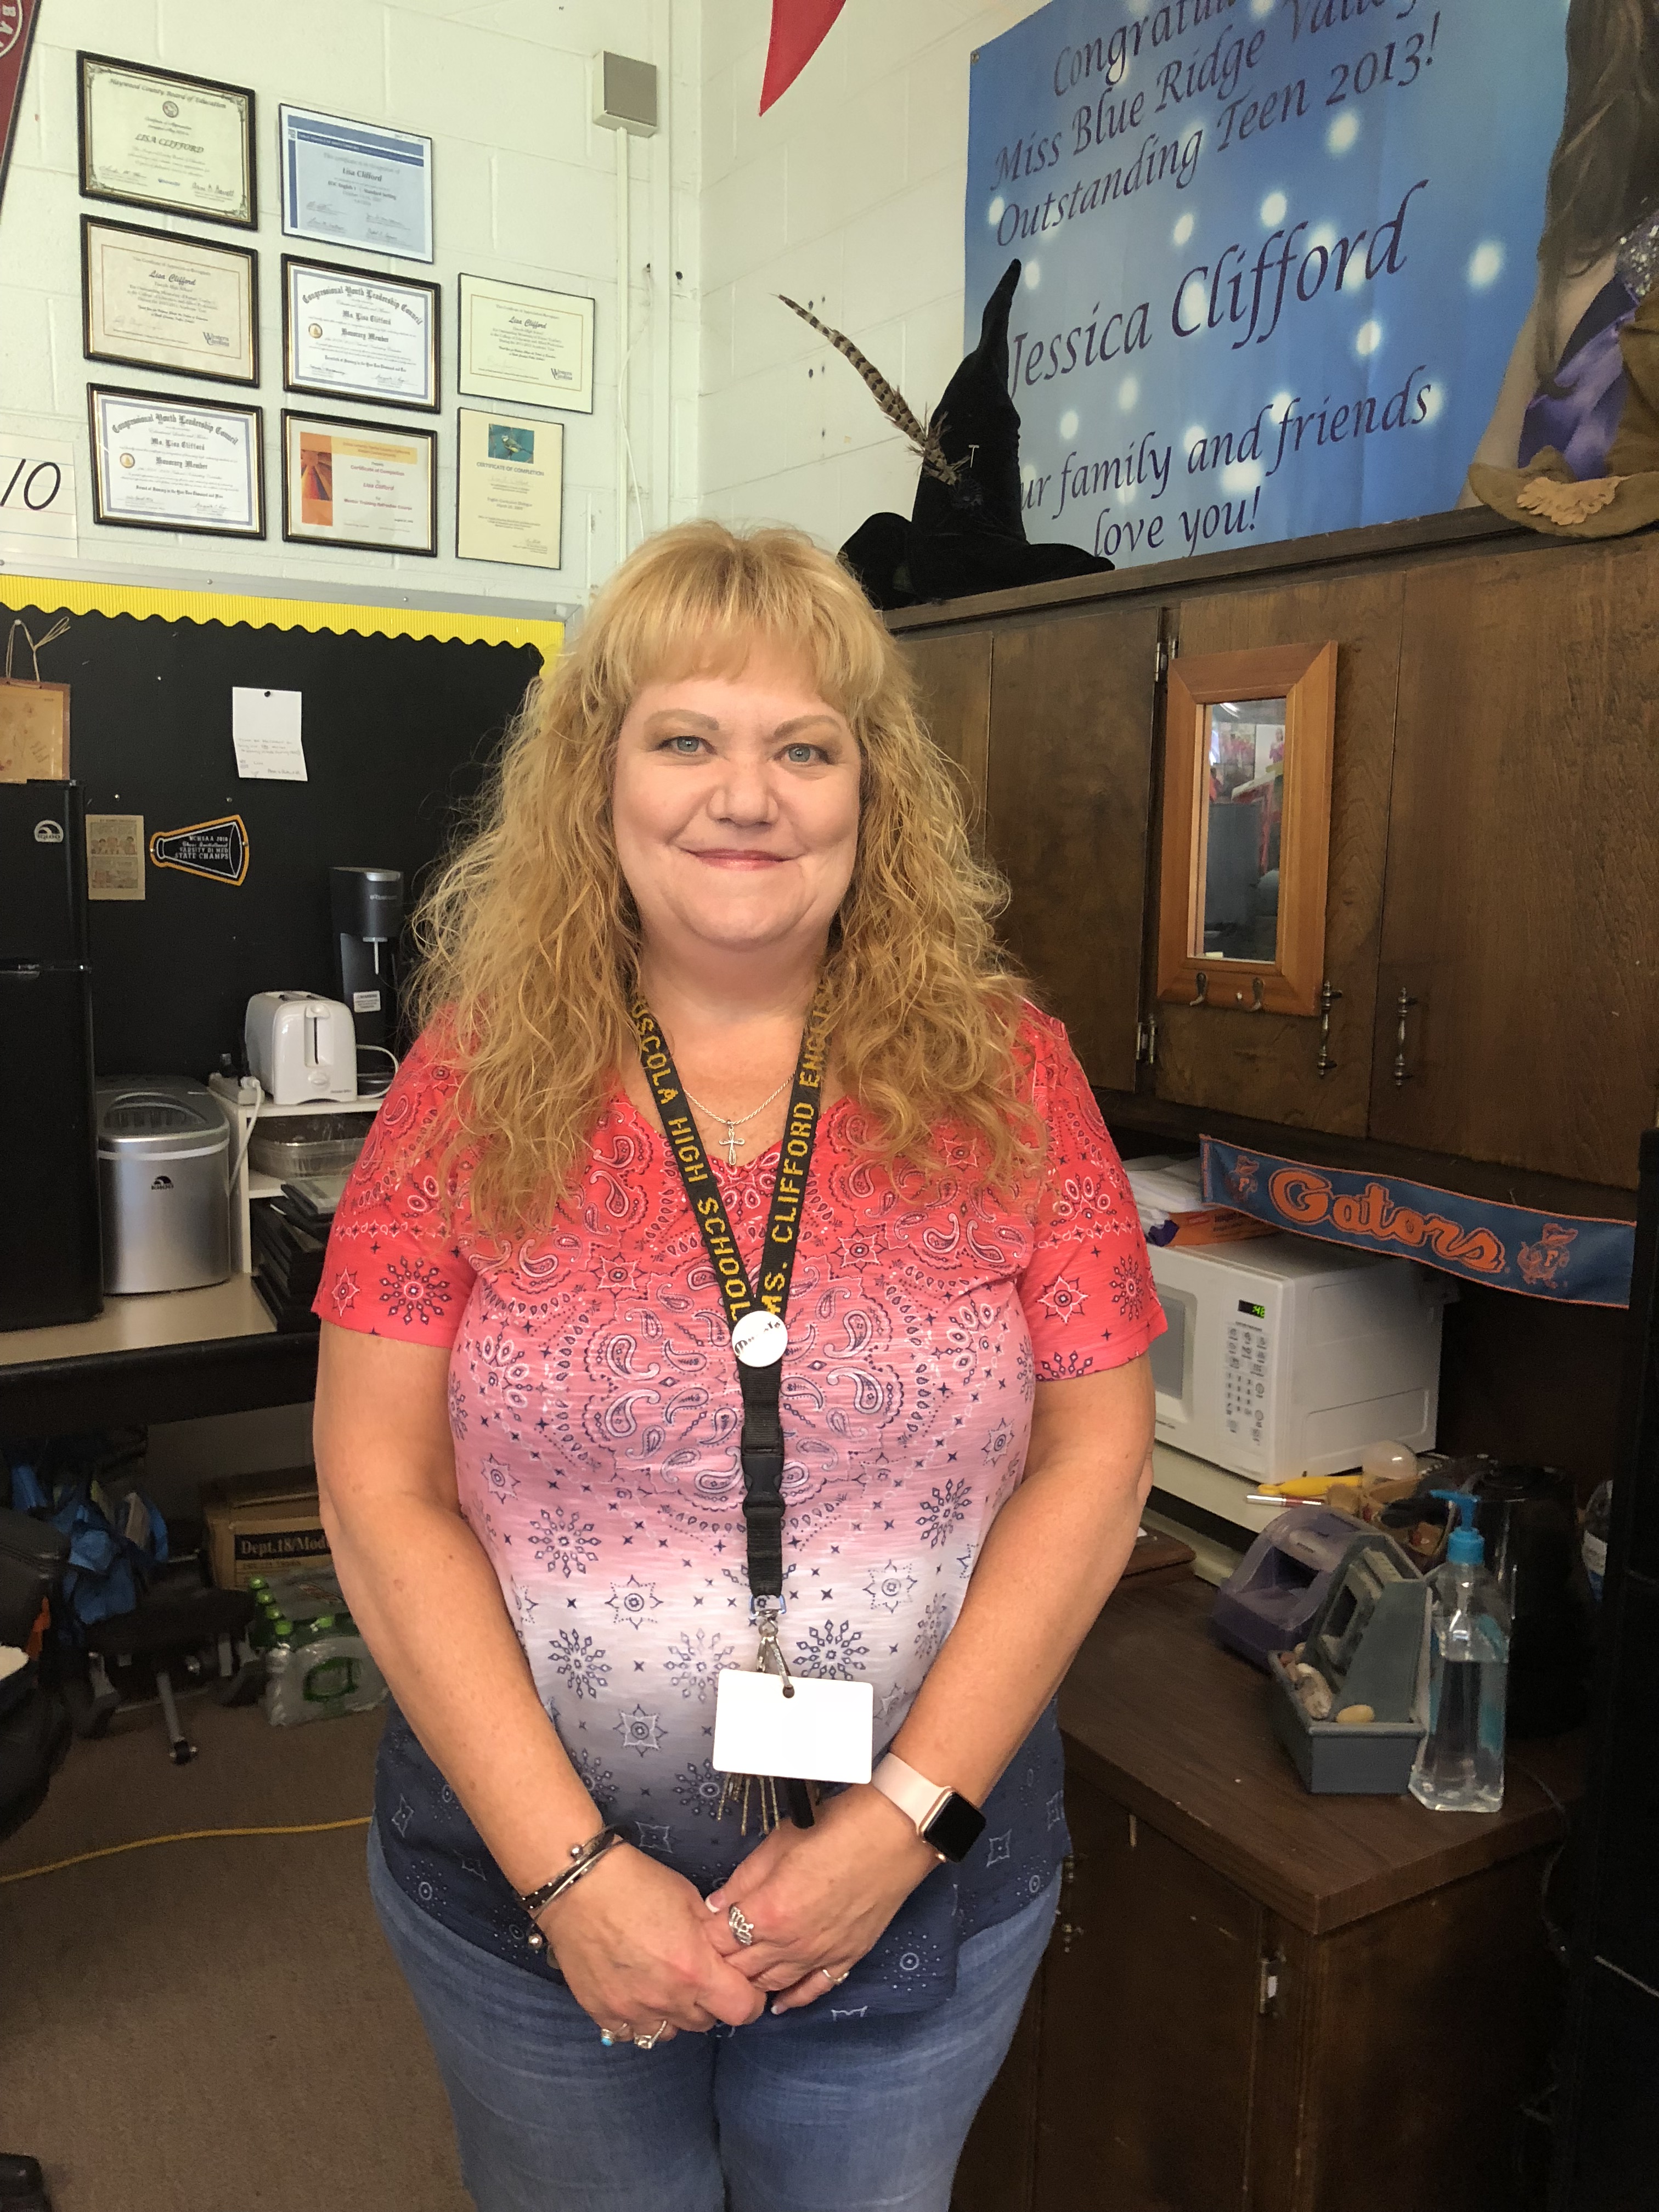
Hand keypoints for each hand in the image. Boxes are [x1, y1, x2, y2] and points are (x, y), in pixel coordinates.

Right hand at [538, 1843, 767, 2044]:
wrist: (579, 1886)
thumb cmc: (638, 1884)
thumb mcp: (690, 1900)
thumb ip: (712, 1936)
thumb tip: (727, 1954)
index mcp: (695, 1970)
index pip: (741, 2009)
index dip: (748, 1998)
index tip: (742, 1985)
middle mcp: (667, 1999)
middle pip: (705, 2022)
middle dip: (710, 2002)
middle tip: (699, 1976)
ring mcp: (632, 2011)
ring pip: (669, 2032)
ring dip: (675, 2014)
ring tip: (665, 1985)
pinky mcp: (603, 2013)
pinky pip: (631, 2033)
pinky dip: (639, 2019)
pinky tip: (636, 1993)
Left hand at [705, 1785, 937, 2014]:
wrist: (895, 1833)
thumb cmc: (838, 1827)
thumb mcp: (778, 1844)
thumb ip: (743, 1879)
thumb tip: (714, 1904)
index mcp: (770, 1911)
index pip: (720, 1939)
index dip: (704, 1935)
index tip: (694, 1930)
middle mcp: (792, 1943)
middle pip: (742, 1968)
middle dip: (721, 1962)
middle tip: (709, 1956)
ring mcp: (821, 1954)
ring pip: (773, 1983)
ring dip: (751, 1982)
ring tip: (735, 1980)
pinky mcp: (847, 1956)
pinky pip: (814, 1988)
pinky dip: (795, 1998)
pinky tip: (780, 2004)